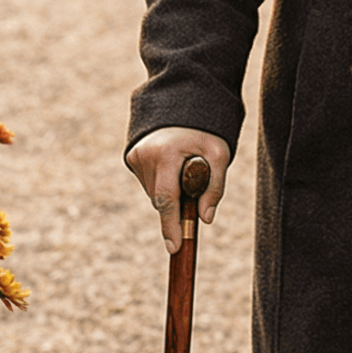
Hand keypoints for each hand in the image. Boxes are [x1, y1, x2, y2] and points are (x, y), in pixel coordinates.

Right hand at [123, 127, 230, 255]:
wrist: (183, 105)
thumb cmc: (205, 131)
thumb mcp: (219, 154)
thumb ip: (215, 186)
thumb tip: (205, 219)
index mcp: (167, 153)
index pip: (167, 198)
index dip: (171, 225)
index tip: (174, 247)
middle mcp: (146, 154)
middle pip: (161, 199)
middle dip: (177, 207)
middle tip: (194, 195)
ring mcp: (136, 156)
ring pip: (155, 194)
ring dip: (171, 193)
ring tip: (184, 170)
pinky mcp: (132, 156)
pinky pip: (149, 184)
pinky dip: (162, 184)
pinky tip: (172, 166)